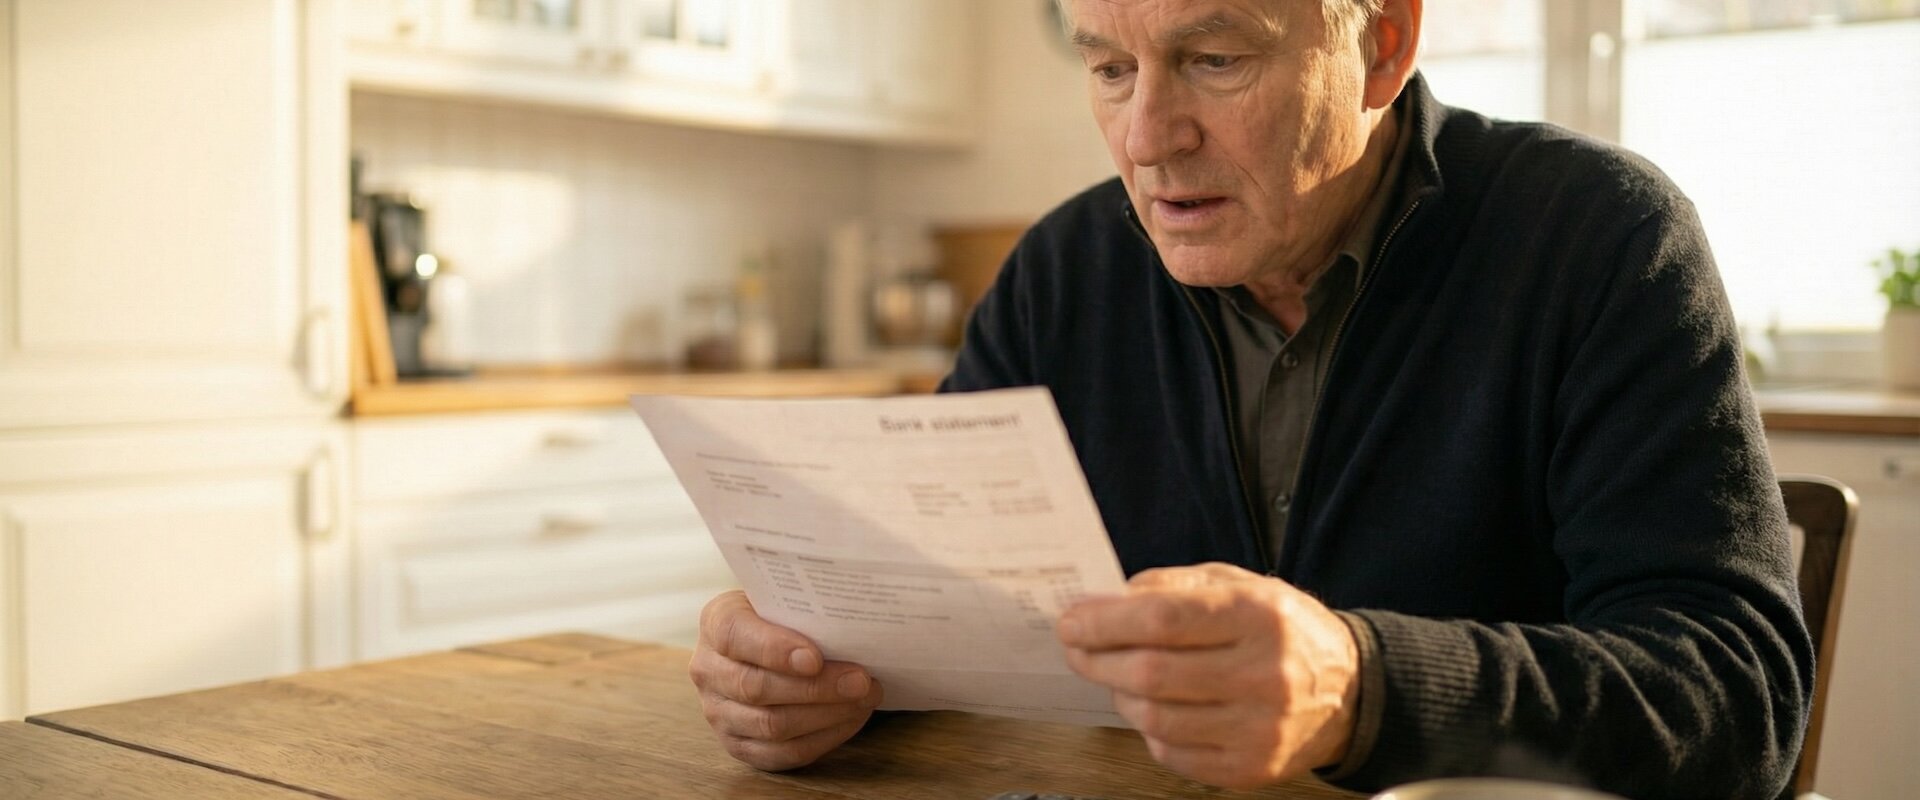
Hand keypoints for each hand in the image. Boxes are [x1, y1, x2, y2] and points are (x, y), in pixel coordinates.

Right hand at [689, 590, 883, 770]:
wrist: (767, 645)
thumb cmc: (783, 616)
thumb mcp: (784, 597)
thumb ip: (805, 605)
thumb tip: (852, 620)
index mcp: (715, 622)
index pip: (734, 636)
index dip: (774, 649)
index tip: (815, 658)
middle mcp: (708, 669)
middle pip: (756, 688)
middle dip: (815, 687)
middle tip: (860, 681)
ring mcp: (719, 713)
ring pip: (771, 726)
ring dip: (826, 715)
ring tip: (864, 698)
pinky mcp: (739, 745)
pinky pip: (782, 753)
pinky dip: (824, 738)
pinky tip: (851, 718)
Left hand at [1057, 563, 1359, 789]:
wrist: (1350, 691)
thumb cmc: (1283, 631)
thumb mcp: (1240, 585)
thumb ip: (1175, 587)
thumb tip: (1107, 600)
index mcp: (1259, 616)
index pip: (1164, 618)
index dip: (1106, 621)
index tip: (1072, 621)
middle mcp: (1264, 674)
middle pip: (1152, 673)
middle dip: (1098, 659)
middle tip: (1076, 648)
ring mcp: (1260, 728)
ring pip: (1156, 718)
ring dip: (1119, 695)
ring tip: (1116, 676)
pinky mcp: (1251, 768)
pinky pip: (1173, 754)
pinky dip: (1148, 731)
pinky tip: (1152, 708)